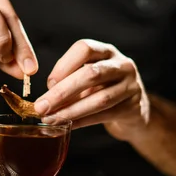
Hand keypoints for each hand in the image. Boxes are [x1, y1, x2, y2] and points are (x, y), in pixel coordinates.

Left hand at [34, 39, 149, 136]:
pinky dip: (82, 122)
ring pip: (99, 99)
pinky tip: (67, 126)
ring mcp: (131, 86)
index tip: (47, 84)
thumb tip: (44, 99)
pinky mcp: (133, 107)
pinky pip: (104, 115)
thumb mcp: (87, 81)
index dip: (64, 65)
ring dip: (71, 111)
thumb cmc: (103, 91)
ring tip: (50, 119)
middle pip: (91, 74)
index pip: (84, 49)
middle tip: (41, 107)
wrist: (133, 110)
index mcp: (107, 51)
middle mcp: (122, 65)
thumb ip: (68, 83)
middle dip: (62, 92)